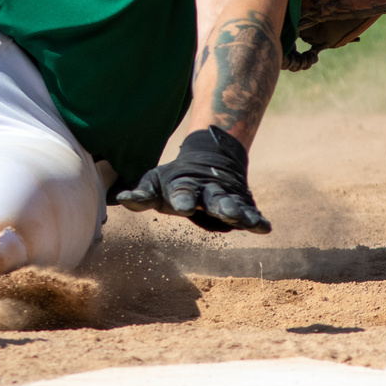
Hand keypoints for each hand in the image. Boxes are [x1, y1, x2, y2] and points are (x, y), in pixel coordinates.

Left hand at [115, 127, 271, 233]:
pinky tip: (265, 227)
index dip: (182, 199)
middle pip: (214, 199)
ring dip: (240, 213)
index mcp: (184, 185)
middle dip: (218, 205)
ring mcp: (227, 197)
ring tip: (248, 222)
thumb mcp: (156, 183)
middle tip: (222, 212)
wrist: (211, 157)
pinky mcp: (242, 203)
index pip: (182, 192)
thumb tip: (120, 199)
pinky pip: (251, 212)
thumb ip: (141, 194)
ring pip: (234, 205)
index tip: (182, 207)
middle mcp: (207, 191)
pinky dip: (257, 220)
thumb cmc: (175, 179)